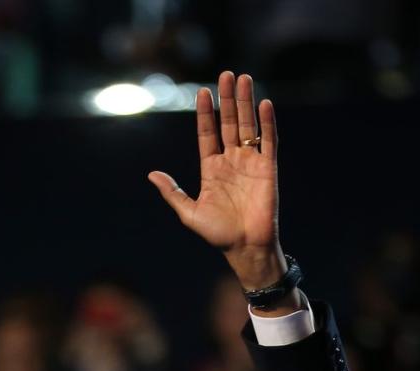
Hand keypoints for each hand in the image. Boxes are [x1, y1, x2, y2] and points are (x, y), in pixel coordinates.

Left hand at [149, 71, 289, 294]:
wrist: (245, 247)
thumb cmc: (217, 234)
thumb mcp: (188, 213)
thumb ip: (172, 192)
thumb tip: (151, 174)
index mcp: (211, 168)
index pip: (207, 133)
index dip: (205, 113)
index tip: (202, 93)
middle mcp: (231, 161)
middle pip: (229, 123)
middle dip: (227, 99)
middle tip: (225, 74)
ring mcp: (250, 162)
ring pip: (248, 125)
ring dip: (246, 102)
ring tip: (243, 78)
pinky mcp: (268, 168)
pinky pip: (268, 140)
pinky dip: (266, 123)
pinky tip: (263, 104)